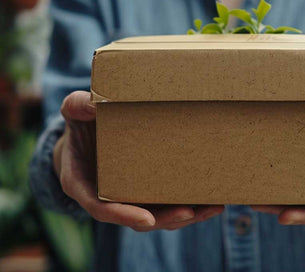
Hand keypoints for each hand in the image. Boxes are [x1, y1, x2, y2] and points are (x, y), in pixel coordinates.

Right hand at [54, 91, 223, 231]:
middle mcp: (107, 197)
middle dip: (165, 219)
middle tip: (190, 212)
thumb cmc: (80, 121)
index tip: (147, 219)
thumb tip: (91, 102)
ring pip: (158, 215)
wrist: (89, 131)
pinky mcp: (147, 191)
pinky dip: (190, 204)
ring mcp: (130, 196)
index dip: (124, 216)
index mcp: (84, 185)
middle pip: (137, 218)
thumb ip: (77, 106)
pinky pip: (167, 203)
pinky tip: (213, 199)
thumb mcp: (73, 110)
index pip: (102, 209)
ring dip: (186, 215)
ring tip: (212, 208)